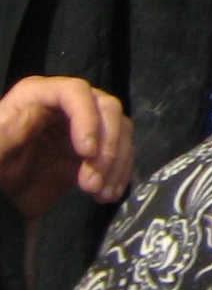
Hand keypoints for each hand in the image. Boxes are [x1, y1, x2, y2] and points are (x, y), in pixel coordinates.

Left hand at [0, 77, 132, 219]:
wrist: (2, 197)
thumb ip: (7, 133)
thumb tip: (33, 115)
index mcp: (38, 95)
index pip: (75, 92)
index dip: (87, 118)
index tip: (87, 153)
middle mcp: (67, 103)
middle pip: (106, 108)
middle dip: (106, 146)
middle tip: (92, 184)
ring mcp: (86, 123)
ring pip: (120, 129)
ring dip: (116, 163)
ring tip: (99, 193)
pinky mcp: (96, 146)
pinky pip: (122, 150)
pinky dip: (120, 172)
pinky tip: (107, 194)